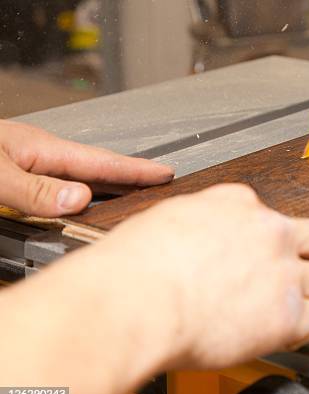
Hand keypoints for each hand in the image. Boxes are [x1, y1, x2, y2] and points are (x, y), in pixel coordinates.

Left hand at [0, 120, 173, 216]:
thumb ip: (34, 188)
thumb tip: (80, 200)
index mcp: (41, 148)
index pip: (100, 162)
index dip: (135, 169)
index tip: (165, 173)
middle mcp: (40, 155)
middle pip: (98, 168)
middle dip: (131, 175)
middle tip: (161, 183)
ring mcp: (29, 164)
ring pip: (81, 178)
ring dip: (109, 187)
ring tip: (134, 194)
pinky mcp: (16, 176)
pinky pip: (61, 186)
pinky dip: (82, 194)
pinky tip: (84, 203)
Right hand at [74, 183, 308, 370]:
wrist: (134, 300)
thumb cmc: (135, 266)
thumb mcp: (170, 218)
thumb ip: (205, 223)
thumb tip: (207, 237)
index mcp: (239, 204)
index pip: (275, 217)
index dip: (270, 241)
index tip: (262, 256)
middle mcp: (270, 233)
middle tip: (299, 275)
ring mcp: (282, 273)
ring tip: (290, 308)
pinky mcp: (285, 314)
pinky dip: (302, 329)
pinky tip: (281, 332)